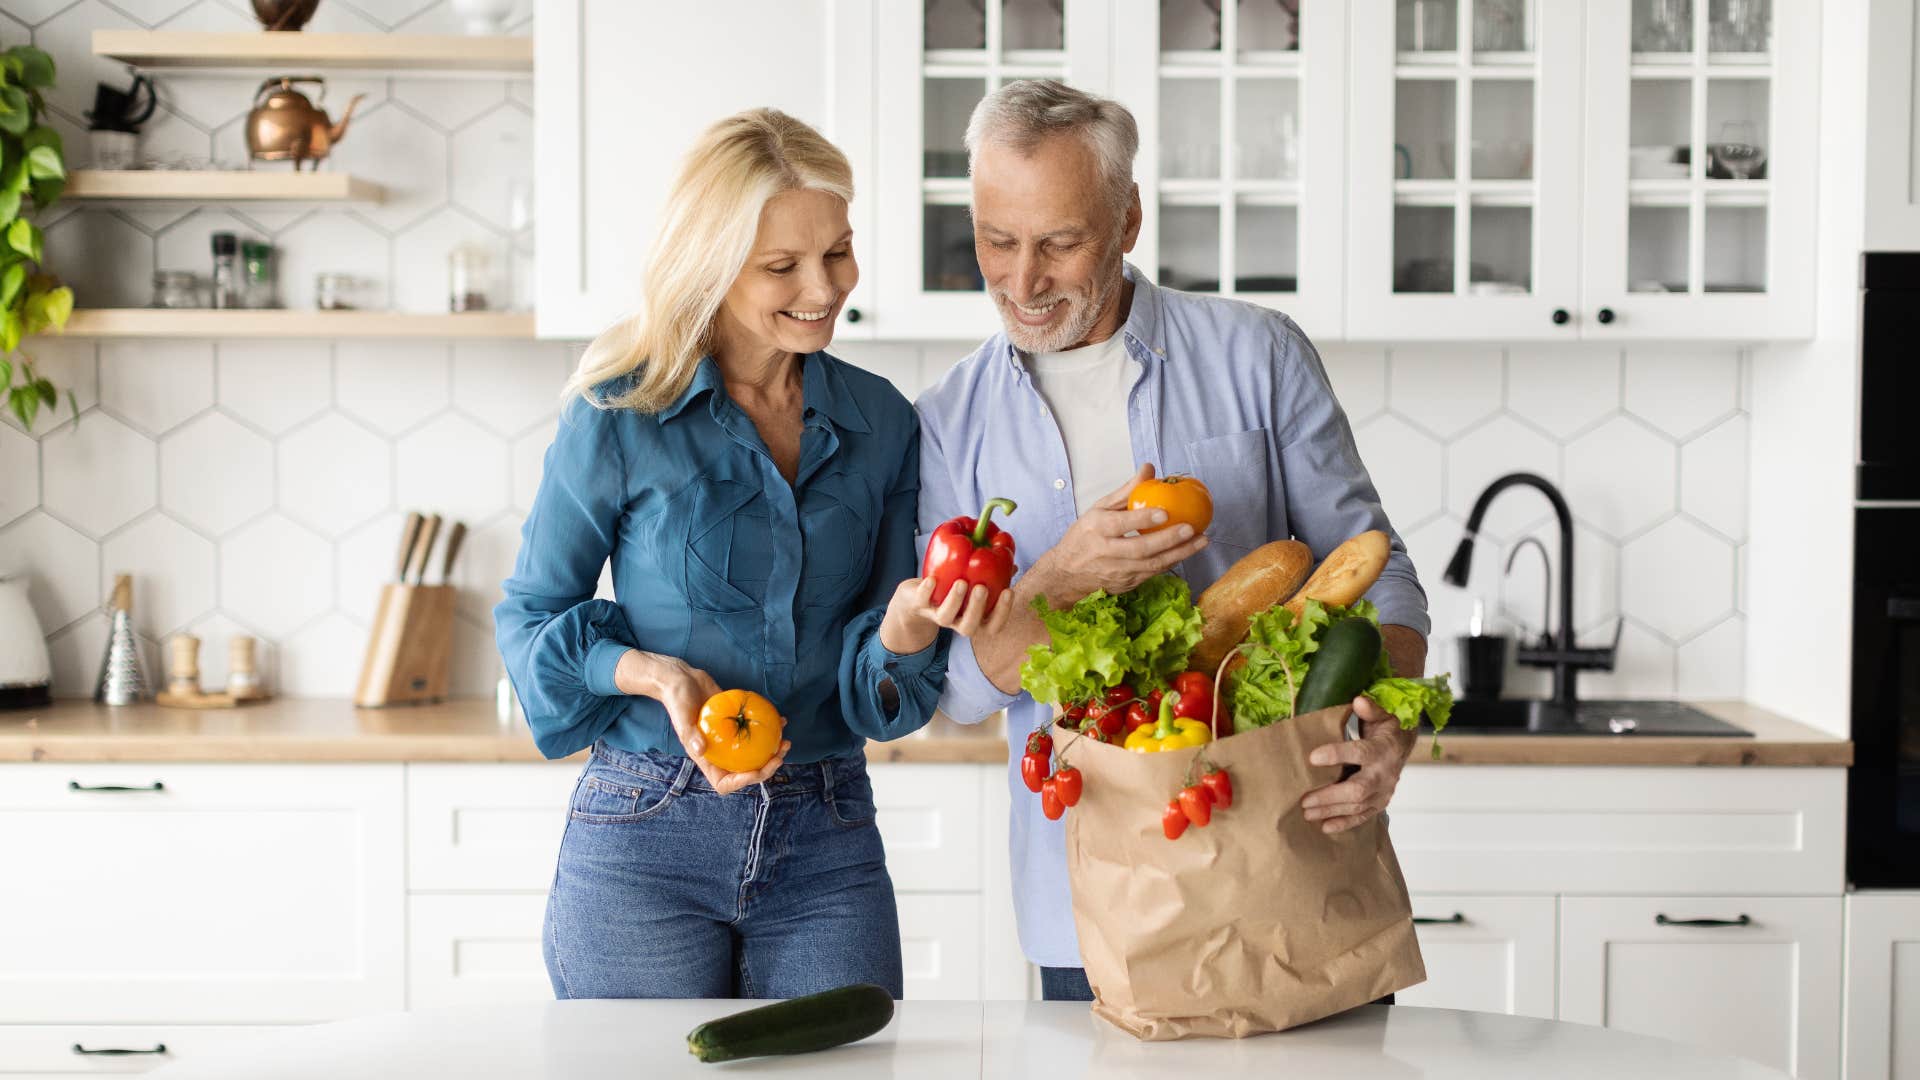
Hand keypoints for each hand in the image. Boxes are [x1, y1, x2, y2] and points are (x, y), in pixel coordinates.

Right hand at [618, 651, 789, 794]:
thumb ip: (690, 734)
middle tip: (781, 752)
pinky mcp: (737, 723)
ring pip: (755, 754)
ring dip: (773, 751)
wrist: (681, 679)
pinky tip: (782, 718)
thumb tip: (701, 750)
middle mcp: (720, 753)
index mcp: (706, 758)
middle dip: (767, 768)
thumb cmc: (677, 700)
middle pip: (746, 771)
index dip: (742, 783)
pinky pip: (756, 731)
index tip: (757, 770)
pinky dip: (770, 727)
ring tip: (786, 740)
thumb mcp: (682, 716)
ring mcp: (730, 739)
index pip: (724, 783)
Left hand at [881, 577, 1016, 652]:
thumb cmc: (952, 589)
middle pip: (969, 627)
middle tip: (981, 588)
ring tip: (961, 582)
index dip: (1003, 612)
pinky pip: (922, 601)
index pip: (992, 625)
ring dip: (954, 601)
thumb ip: (994, 576)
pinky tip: (932, 579)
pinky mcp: (919, 605)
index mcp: (974, 618)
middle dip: (976, 608)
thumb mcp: (973, 583)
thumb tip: (1012, 565)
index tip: (1009, 591)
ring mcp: (936, 615)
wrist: (916, 597)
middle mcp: (956, 621)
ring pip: (945, 618)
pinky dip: (926, 591)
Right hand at [1029, 464, 1210, 601]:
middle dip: (1168, 540)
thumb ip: (1126, 491)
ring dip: (1179, 554)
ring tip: (1201, 541)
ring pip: (1151, 565)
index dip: (1142, 519)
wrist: (1066, 575)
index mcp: (1096, 529)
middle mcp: (1105, 553)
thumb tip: (1149, 469)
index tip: (1164, 512)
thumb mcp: (1098, 509)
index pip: (1120, 524)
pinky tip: (1187, 552)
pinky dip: (1172, 563)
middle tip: (1191, 528)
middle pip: (1140, 549)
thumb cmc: (1084, 537)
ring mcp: (1116, 572)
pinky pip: (1152, 574)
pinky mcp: (1125, 585)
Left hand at [1299, 694, 1414, 833]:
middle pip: (1358, 789)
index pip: (1360, 753)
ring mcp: (1384, 791)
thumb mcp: (1382, 714)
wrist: (1404, 745)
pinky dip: (1344, 823)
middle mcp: (1385, 773)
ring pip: (1358, 806)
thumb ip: (1371, 709)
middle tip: (1304, 800)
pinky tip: (1325, 827)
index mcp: (1383, 749)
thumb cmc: (1386, 728)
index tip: (1312, 757)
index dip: (1337, 755)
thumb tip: (1359, 701)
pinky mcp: (1380, 802)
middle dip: (1330, 796)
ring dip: (1331, 811)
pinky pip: (1363, 817)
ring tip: (1306, 813)